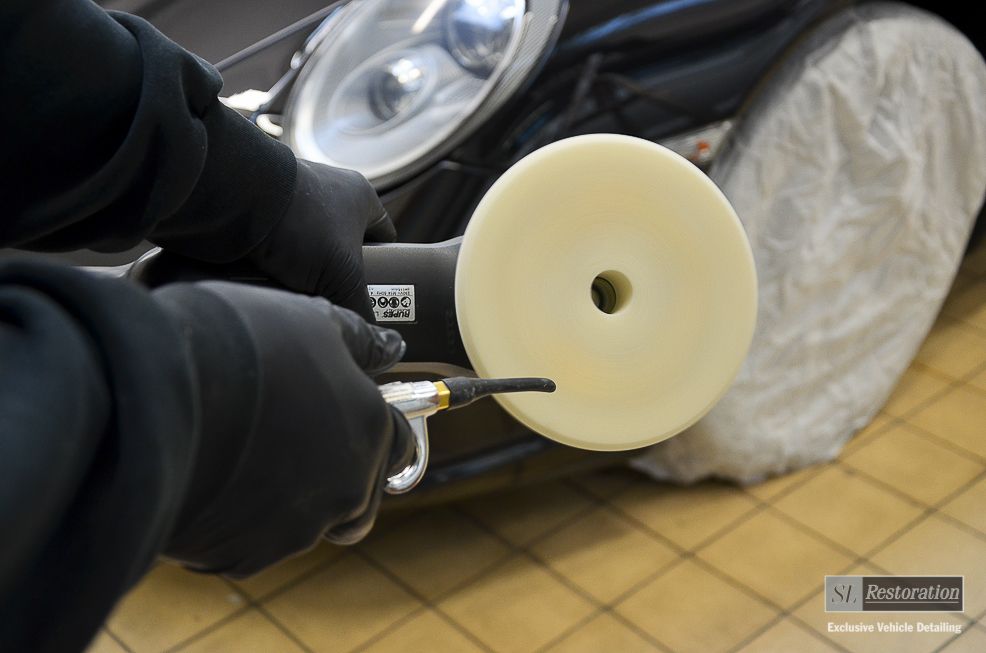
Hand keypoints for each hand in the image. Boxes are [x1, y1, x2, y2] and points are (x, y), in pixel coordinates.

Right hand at [155, 281, 412, 575]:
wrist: (151, 394)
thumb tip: (391, 345)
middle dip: (337, 475)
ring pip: (307, 521)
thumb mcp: (308, 319)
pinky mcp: (247, 555)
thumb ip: (357, 340)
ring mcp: (299, 528)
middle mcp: (348, 486)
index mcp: (371, 429)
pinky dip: (239, 519)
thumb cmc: (236, 343)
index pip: (400, 443)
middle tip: (287, 441)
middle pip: (360, 494)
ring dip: (286, 498)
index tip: (346, 422)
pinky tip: (208, 478)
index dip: (375, 431)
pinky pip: (253, 542)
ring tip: (239, 455)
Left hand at [245, 160, 395, 318]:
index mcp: (360, 196)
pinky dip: (280, 270)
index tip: (383, 291)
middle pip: (345, 246)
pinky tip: (280, 292)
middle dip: (343, 275)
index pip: (385, 235)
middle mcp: (329, 192)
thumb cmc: (301, 225)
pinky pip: (281, 248)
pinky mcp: (264, 213)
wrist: (234, 200)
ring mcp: (294, 201)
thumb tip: (365, 332)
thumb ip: (359, 305)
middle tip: (342, 304)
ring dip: (309, 275)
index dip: (389, 264)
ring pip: (311, 250)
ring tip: (310, 302)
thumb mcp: (343, 274)